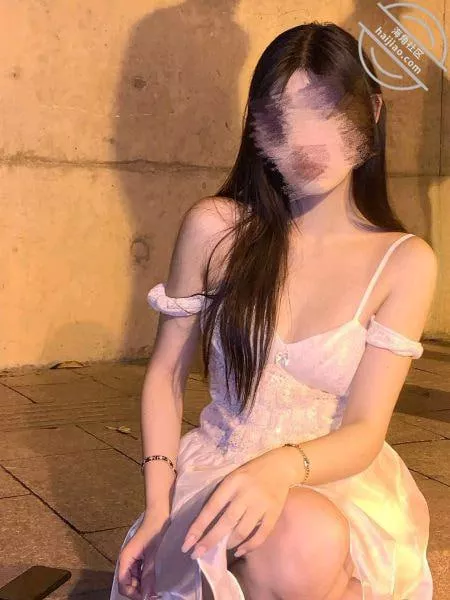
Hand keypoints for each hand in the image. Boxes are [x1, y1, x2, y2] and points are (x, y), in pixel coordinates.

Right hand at [117, 510, 169, 598]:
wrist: (160, 513)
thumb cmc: (156, 530)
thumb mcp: (153, 555)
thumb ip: (149, 575)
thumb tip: (147, 596)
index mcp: (126, 558)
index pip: (123, 583)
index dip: (133, 593)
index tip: (147, 597)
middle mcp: (126, 559)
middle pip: (127, 582)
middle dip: (138, 590)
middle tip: (153, 595)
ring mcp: (132, 558)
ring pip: (133, 579)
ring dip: (142, 585)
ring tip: (155, 589)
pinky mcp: (139, 556)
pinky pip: (139, 572)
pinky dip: (145, 578)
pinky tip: (155, 580)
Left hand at [180, 447, 296, 559]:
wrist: (280, 466)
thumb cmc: (251, 472)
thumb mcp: (233, 477)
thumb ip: (222, 496)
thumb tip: (206, 524)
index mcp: (232, 482)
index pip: (212, 507)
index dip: (199, 526)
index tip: (187, 543)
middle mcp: (246, 493)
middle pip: (226, 522)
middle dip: (210, 541)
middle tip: (197, 554)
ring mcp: (261, 504)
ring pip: (242, 531)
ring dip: (229, 543)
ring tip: (222, 548)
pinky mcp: (274, 513)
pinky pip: (261, 535)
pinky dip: (249, 546)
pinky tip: (239, 550)